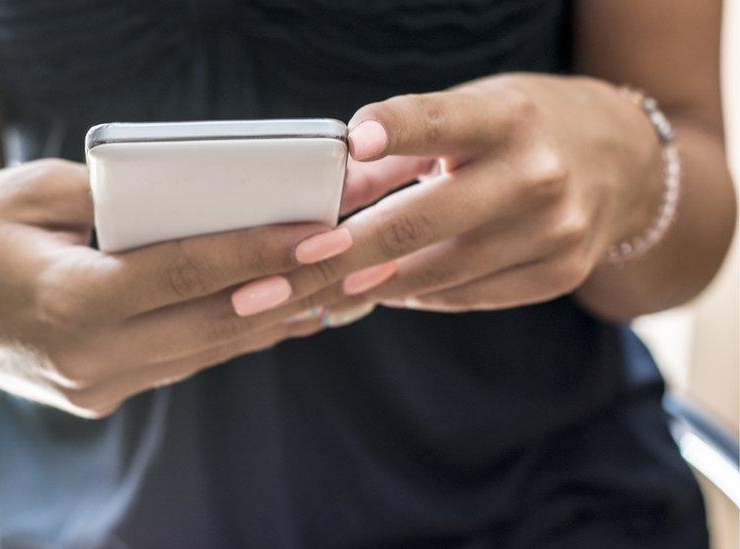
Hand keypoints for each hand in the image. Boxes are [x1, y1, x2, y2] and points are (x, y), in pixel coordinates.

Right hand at [0, 159, 364, 416]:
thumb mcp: (33, 190)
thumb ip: (117, 203)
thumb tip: (202, 208)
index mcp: (64, 304)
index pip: (185, 275)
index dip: (261, 252)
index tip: (326, 230)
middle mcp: (86, 360)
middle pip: (213, 320)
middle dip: (296, 286)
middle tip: (361, 253)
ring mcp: (95, 387)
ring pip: (209, 349)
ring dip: (280, 316)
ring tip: (344, 283)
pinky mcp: (101, 394)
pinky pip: (186, 360)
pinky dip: (237, 333)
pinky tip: (288, 310)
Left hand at [229, 74, 666, 316]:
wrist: (622, 161)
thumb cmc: (521, 129)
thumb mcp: (467, 115)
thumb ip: (395, 153)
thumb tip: (326, 195)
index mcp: (507, 118)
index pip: (440, 121)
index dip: (396, 128)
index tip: (354, 142)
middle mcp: (537, 175)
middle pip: (422, 222)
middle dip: (344, 255)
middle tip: (284, 278)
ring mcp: (555, 231)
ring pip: (439, 273)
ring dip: (372, 286)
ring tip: (319, 290)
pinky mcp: (561, 273)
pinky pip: (469, 297)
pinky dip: (421, 295)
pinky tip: (388, 289)